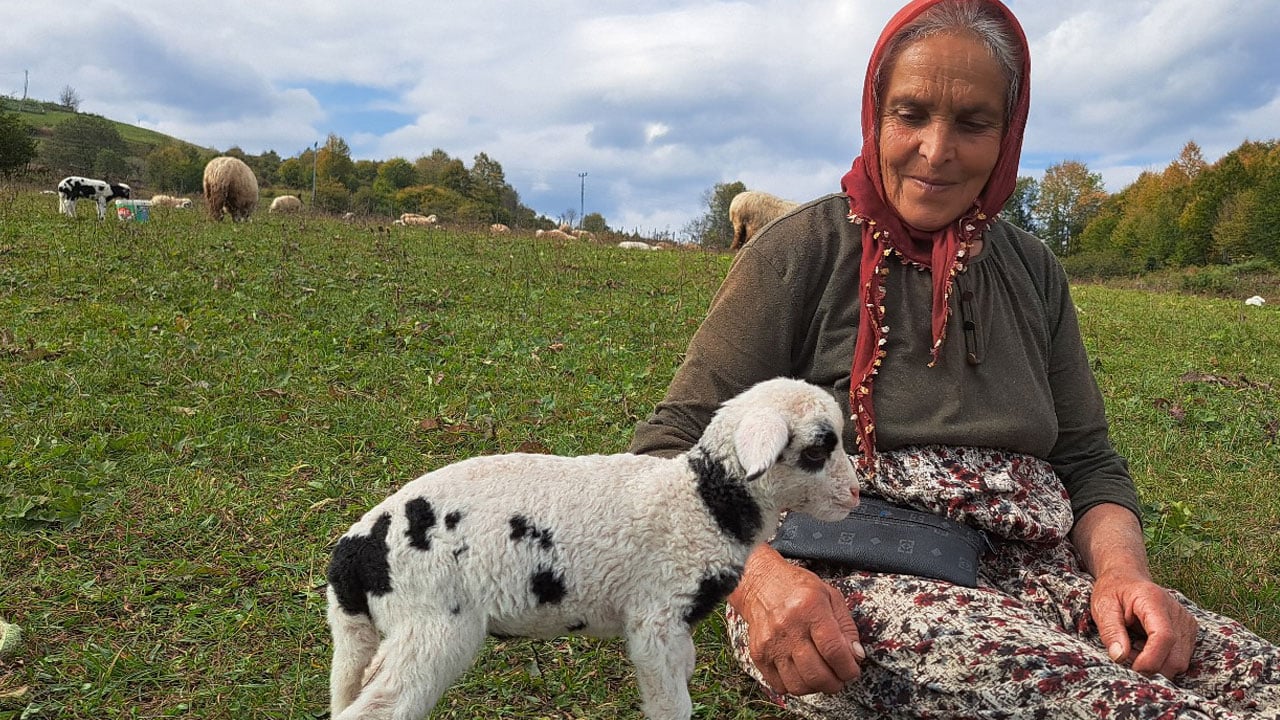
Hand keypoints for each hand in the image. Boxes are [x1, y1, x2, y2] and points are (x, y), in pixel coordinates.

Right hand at [730, 548, 863, 694]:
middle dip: (835, 683)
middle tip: (840, 677)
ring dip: (816, 687)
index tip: (853, 670)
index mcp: (809, 608)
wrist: (760, 584)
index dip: (848, 668)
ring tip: (822, 676)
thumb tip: (856, 656)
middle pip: (816, 674)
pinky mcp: (758, 655)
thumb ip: (847, 627)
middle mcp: (788, 627)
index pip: (833, 650)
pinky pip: (780, 686)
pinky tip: (802, 673)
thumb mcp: (831, 596)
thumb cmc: (798, 588)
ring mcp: (770, 643)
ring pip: (798, 685)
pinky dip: (795, 686)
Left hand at [1090, 568, 1198, 677]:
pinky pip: (1179, 659)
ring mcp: (1187, 623)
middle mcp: (1177, 613)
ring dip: (1155, 665)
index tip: (1132, 667)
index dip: (1150, 660)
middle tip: (1126, 652)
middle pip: (1175, 657)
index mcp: (1154, 601)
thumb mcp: (1102, 606)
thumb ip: (1110, 631)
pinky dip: (1161, 660)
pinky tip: (1145, 646)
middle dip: (1150, 666)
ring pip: (1179, 662)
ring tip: (1134, 646)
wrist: (1127, 579)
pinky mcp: (1188, 632)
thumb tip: (1119, 657)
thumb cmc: (1113, 591)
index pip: (1164, 637)